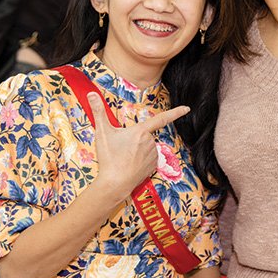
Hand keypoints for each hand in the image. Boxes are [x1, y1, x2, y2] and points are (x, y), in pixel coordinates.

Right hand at [86, 92, 188, 206]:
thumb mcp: (102, 133)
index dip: (176, 113)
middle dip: (134, 139)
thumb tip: (91, 94)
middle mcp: (151, 142)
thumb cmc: (109, 158)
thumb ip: (98, 111)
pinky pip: (149, 158)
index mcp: (141, 131)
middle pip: (144, 135)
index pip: (161, 118)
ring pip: (146, 147)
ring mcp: (154, 155)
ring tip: (124, 159)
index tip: (187, 108)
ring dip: (137, 149)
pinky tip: (131, 165)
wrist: (115, 183)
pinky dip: (141, 159)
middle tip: (121, 150)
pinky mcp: (154, 166)